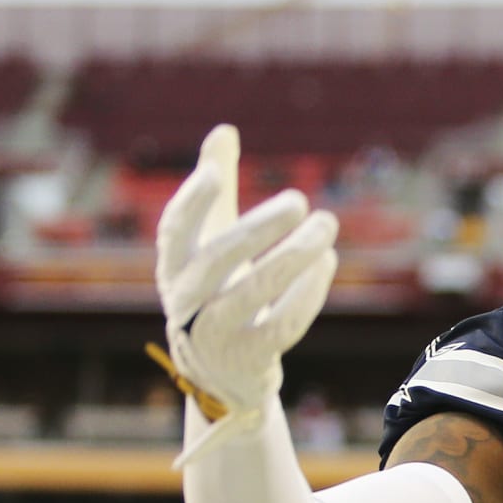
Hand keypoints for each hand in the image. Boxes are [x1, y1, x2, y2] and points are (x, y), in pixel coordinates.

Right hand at [155, 124, 338, 465]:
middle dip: (261, 228)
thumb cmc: (217, 290)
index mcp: (173, 267)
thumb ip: (215, 189)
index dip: (192, 202)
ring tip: (327, 224)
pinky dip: (307, 292)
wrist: (223, 373)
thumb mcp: (211, 242)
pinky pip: (282, 324)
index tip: (218, 174)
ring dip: (295, 257)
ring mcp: (215, 334)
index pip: (174, 231)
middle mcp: (186, 300)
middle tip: (300, 199)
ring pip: (255, 293)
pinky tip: (329, 261)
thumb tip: (223, 129)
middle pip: (220, 260)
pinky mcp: (249, 358)